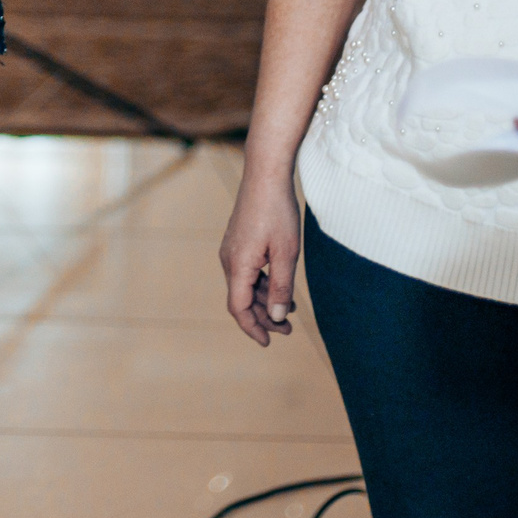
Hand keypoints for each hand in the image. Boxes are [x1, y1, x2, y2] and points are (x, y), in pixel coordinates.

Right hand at [219, 173, 302, 347]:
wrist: (265, 174)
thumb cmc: (277, 211)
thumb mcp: (286, 253)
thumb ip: (281, 287)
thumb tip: (277, 316)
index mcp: (238, 265)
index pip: (238, 308)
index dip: (253, 327)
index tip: (268, 342)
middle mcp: (229, 260)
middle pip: (241, 299)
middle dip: (263, 317)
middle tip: (287, 329)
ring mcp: (231, 250)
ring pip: (244, 286)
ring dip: (264, 301)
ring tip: (289, 310)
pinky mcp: (238, 242)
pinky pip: (246, 272)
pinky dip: (261, 284)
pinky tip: (279, 286)